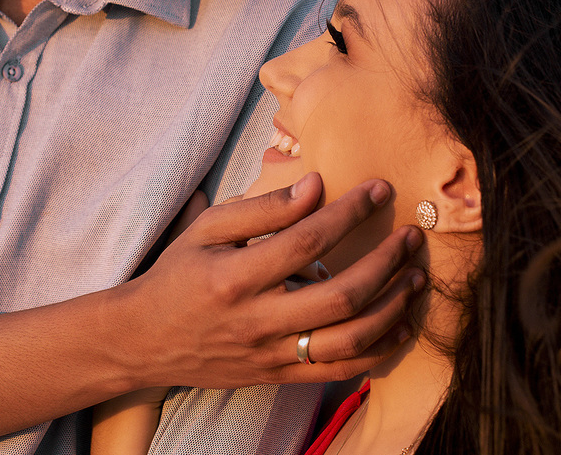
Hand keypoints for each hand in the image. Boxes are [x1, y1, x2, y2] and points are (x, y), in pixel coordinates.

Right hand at [115, 173, 423, 389]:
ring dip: (392, 307)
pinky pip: (339, 369)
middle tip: (411, 236)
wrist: (144, 341)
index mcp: (235, 276)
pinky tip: (400, 324)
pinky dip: (377, 350)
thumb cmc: (177, 275)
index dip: (350, 212)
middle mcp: (257, 320)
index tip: (380, 189)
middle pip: (340, 294)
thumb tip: (316, 185)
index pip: (307, 240)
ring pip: (348, 338)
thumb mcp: (207, 229)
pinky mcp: (278, 376)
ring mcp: (270, 354)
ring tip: (416, 277)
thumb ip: (262, 208)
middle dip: (386, 263)